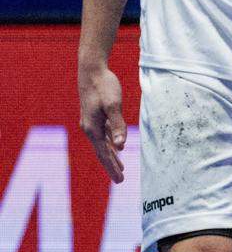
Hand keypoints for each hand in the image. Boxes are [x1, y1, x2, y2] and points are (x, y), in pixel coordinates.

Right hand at [78, 60, 127, 182]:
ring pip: (103, 144)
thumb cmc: (104, 86)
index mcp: (93, 128)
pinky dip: (111, 143)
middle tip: (120, 180)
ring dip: (112, 156)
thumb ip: (118, 125)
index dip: (112, 167)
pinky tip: (117, 147)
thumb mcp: (113, 105)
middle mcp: (90, 128)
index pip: (104, 153)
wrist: (91, 71)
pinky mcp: (96, 116)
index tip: (120, 180)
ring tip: (120, 167)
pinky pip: (104, 134)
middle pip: (102, 152)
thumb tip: (121, 146)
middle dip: (111, 166)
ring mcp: (92, 122)